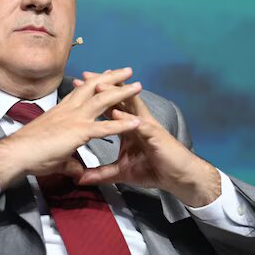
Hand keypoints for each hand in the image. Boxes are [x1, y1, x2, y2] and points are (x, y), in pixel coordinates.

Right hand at [0, 68, 142, 190]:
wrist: (18, 154)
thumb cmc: (30, 152)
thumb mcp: (55, 153)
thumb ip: (70, 161)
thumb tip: (77, 171)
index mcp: (62, 110)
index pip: (81, 90)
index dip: (95, 81)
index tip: (106, 74)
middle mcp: (70, 109)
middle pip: (95, 87)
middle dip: (112, 77)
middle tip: (127, 71)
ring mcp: (75, 119)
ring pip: (103, 100)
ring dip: (122, 93)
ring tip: (138, 86)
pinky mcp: (78, 132)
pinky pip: (105, 127)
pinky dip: (122, 124)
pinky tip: (136, 123)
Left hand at [74, 72, 220, 207]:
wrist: (178, 177)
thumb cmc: (154, 170)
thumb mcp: (121, 173)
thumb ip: (100, 173)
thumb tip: (81, 178)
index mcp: (127, 125)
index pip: (108, 106)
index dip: (93, 96)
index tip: (76, 87)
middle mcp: (136, 120)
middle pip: (117, 98)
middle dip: (101, 86)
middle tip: (84, 75)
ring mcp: (146, 125)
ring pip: (129, 105)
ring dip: (114, 95)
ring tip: (99, 86)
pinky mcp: (155, 135)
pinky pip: (141, 125)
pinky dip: (129, 118)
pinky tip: (118, 113)